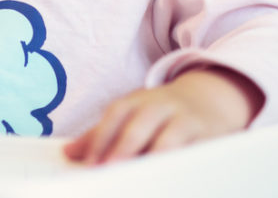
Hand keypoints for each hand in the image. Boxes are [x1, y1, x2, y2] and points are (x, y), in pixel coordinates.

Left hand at [63, 66, 264, 164]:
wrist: (209, 98)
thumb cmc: (161, 114)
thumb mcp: (132, 116)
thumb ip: (102, 135)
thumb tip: (68, 153)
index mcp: (137, 101)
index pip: (115, 115)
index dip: (100, 138)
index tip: (88, 165)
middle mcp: (160, 105)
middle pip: (139, 124)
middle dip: (124, 148)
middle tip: (109, 170)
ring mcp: (184, 118)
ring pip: (169, 137)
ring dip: (155, 156)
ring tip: (141, 177)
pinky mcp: (206, 134)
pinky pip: (195, 149)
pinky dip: (183, 162)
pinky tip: (173, 178)